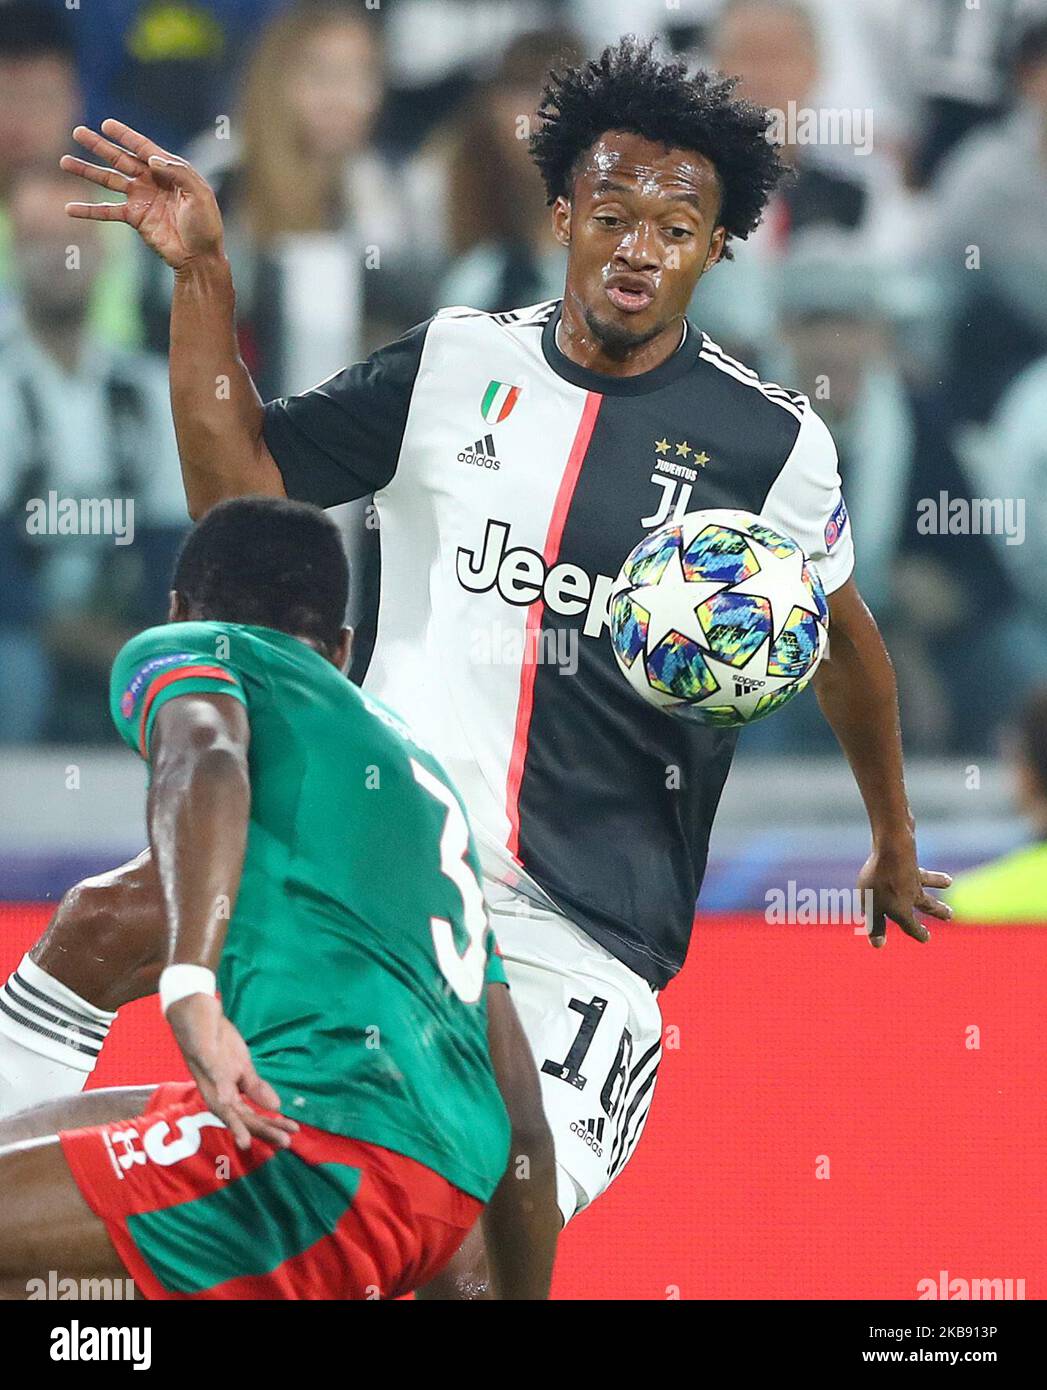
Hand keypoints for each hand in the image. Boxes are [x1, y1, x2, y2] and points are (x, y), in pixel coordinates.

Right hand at [60, 119, 223, 268]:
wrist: (200, 257)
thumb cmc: (206, 225)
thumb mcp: (199, 195)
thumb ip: (178, 173)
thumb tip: (151, 160)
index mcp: (170, 170)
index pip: (143, 148)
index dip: (125, 136)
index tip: (106, 124)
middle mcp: (152, 180)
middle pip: (120, 159)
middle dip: (99, 146)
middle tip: (78, 132)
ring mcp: (141, 198)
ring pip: (108, 180)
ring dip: (87, 171)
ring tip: (65, 161)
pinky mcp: (135, 217)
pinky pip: (108, 211)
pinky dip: (89, 211)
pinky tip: (70, 208)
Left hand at [166, 993, 298, 1149]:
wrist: (195, 1015)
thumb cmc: (218, 1043)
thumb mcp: (242, 1067)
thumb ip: (256, 1088)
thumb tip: (277, 1108)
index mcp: (225, 1096)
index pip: (252, 1118)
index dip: (272, 1128)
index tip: (292, 1136)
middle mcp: (216, 1094)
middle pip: (241, 1118)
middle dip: (262, 1131)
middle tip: (284, 1143)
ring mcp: (210, 1078)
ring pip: (226, 1106)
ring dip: (238, 1123)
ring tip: (248, 1142)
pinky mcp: (206, 1058)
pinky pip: (214, 1075)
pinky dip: (221, 1089)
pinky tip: (227, 1099)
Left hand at [858, 834, 951, 947]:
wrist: (893, 852)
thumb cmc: (879, 882)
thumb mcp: (871, 906)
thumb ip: (875, 925)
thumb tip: (878, 945)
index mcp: (901, 910)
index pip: (911, 926)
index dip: (918, 933)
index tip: (926, 938)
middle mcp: (912, 896)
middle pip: (927, 905)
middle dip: (938, 911)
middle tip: (950, 914)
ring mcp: (914, 879)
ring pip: (929, 883)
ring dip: (938, 883)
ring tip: (948, 882)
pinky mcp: (911, 863)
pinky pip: (921, 868)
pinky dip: (930, 868)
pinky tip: (932, 861)